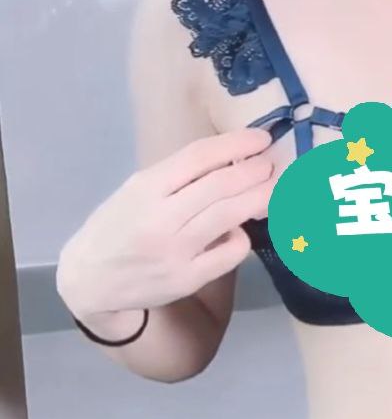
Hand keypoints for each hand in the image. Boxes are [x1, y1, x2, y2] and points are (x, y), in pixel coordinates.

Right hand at [57, 127, 274, 319]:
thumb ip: (179, 176)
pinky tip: (240, 230)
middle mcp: (160, 218)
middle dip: (255, 171)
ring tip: (274, 188)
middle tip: (272, 164)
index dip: (236, 145)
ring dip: (258, 198)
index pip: (199, 157)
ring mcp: (174, 251)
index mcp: (146, 188)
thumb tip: (233, 159)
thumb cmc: (118, 225)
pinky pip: (229, 253)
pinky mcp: (186, 279)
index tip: (261, 138)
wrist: (90, 280)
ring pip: (229, 216)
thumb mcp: (138, 189)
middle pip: (220, 185)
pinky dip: (242, 237)